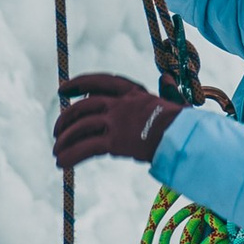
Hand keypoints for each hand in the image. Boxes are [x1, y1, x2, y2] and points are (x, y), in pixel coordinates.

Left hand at [53, 71, 183, 169]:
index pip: (100, 82)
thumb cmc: (186, 124)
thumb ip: (167, 92)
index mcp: (134, 93)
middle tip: (56, 131)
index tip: (63, 89)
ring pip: (80, 127)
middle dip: (66, 118)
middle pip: (83, 106)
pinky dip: (71, 155)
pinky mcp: (115, 142)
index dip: (79, 84)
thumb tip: (165, 79)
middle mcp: (121, 104)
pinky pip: (86, 148)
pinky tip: (61, 164)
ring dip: (64, 141)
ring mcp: (117, 122)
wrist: (187, 138)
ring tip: (56, 152)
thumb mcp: (175, 103)